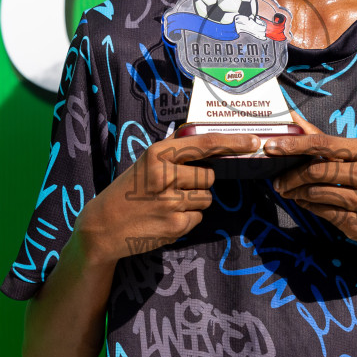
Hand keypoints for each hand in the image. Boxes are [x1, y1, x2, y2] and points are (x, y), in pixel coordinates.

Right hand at [77, 131, 259, 262]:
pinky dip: (187, 219)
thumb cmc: (128, 190)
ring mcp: (170, 201)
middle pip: (209, 176)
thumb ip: (172, 147)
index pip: (204, 143)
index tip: (253, 141)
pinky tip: (165, 218)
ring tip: (167, 204)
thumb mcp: (145, 162)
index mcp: (158, 154)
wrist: (103, 226)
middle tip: (174, 189)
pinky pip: (198, 218)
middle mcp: (165, 175)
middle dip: (199, 183)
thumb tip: (198, 130)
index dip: (233, 142)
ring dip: (194, 201)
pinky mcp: (175, 224)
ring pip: (206, 198)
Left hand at [263, 109, 356, 244]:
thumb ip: (329, 142)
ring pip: (315, 192)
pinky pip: (320, 210)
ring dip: (294, 192)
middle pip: (316, 170)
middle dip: (290, 175)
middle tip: (276, 180)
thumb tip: (296, 120)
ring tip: (286, 190)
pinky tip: (302, 201)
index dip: (294, 144)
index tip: (271, 145)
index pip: (323, 143)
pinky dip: (306, 205)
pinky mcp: (355, 222)